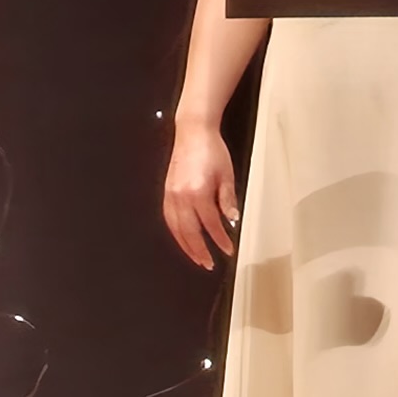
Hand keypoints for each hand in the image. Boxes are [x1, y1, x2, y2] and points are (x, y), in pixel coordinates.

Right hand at [161, 122, 240, 266]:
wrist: (192, 132)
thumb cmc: (212, 149)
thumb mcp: (227, 175)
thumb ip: (227, 200)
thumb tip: (231, 220)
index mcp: (198, 193)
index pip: (210, 225)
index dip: (219, 240)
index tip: (228, 250)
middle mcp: (181, 196)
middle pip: (189, 232)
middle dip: (199, 251)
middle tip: (208, 264)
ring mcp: (171, 194)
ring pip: (176, 228)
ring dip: (185, 245)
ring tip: (195, 257)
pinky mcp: (166, 191)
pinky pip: (169, 218)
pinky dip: (176, 231)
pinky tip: (182, 238)